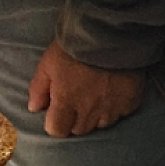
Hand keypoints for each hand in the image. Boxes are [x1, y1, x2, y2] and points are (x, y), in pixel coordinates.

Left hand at [27, 40, 143, 137]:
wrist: (110, 34)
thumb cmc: (74, 47)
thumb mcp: (48, 64)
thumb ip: (39, 89)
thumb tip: (34, 108)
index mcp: (67, 102)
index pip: (57, 131)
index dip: (55, 123)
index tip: (56, 112)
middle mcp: (89, 111)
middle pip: (79, 130)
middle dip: (73, 120)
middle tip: (75, 100)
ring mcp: (112, 108)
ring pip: (100, 125)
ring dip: (94, 116)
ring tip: (94, 96)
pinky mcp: (130, 103)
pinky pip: (120, 114)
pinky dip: (114, 107)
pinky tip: (112, 91)